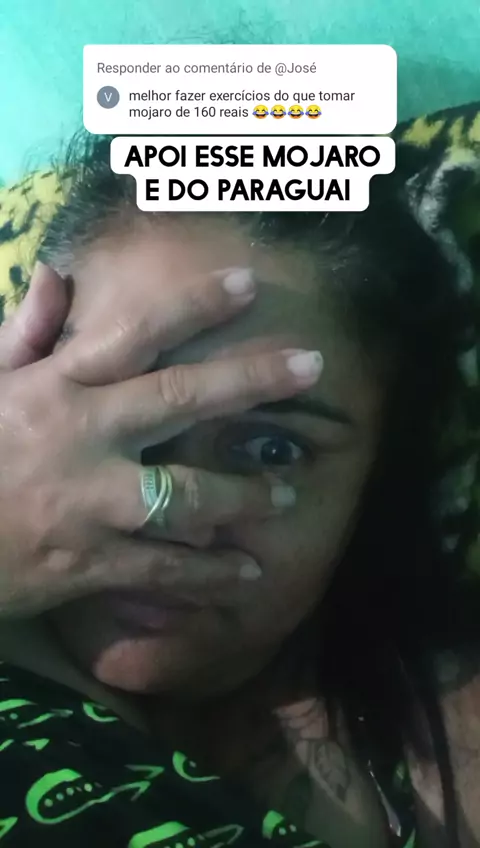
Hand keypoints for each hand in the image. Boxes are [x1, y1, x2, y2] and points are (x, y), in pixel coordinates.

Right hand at [0, 262, 321, 616]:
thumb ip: (21, 332)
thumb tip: (57, 276)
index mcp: (57, 385)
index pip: (136, 333)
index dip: (195, 304)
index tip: (249, 284)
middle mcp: (83, 434)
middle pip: (180, 399)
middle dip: (251, 380)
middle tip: (313, 367)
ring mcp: (89, 501)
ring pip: (185, 494)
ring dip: (243, 495)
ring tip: (284, 495)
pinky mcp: (89, 561)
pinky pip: (163, 568)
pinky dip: (209, 574)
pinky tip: (247, 574)